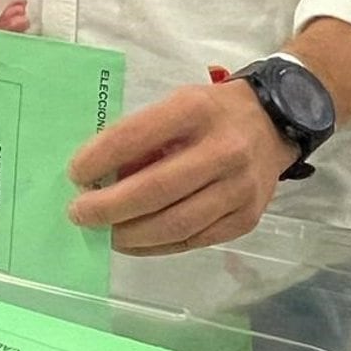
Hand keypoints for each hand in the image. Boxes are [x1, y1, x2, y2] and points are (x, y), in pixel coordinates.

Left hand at [66, 83, 297, 256]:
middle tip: (79, 213)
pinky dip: (156, 246)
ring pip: (174, 224)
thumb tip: (97, 176)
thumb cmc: (211, 112)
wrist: (275, 122)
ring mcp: (239, 189)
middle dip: (109, 207)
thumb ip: (142, 136)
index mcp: (195, 111)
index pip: (136, 137)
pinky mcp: (246, 219)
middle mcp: (222, 150)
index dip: (100, 158)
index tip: (75, 173)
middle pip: (155, 189)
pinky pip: (193, 240)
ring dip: (130, 234)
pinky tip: (133, 242)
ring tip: (103, 232)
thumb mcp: (176, 104)